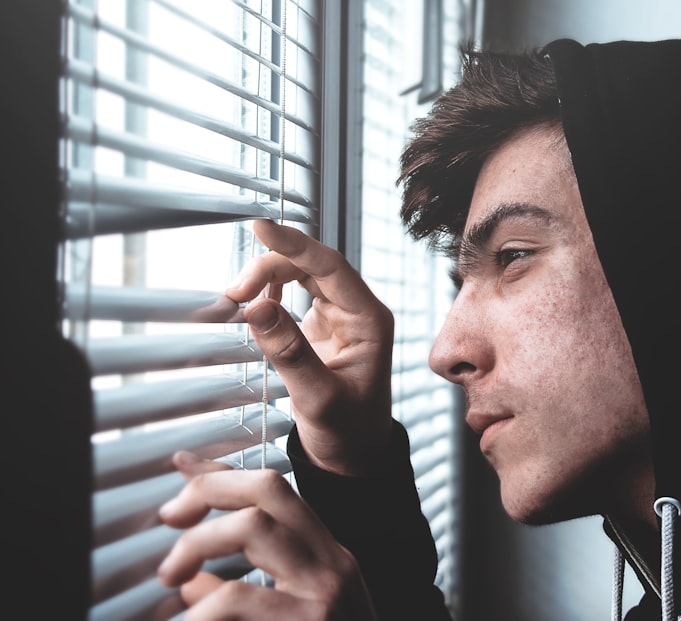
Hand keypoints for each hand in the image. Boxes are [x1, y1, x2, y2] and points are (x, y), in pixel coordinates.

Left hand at [158, 451, 376, 619]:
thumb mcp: (289, 615)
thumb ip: (243, 592)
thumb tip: (189, 579)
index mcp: (328, 557)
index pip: (276, 492)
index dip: (224, 474)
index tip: (182, 467)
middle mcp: (333, 563)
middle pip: (269, 489)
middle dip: (210, 491)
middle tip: (170, 521)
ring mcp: (326, 591)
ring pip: (255, 528)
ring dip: (199, 543)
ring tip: (171, 574)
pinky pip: (241, 597)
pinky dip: (202, 609)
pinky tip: (189, 620)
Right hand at [227, 219, 393, 474]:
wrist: (353, 455)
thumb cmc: (346, 432)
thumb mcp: (317, 399)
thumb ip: (290, 354)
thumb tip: (257, 307)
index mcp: (369, 321)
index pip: (331, 267)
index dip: (295, 244)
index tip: (261, 228)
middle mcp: (357, 311)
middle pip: (313, 264)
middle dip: (272, 265)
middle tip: (235, 291)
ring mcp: (339, 315)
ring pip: (302, 274)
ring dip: (268, 276)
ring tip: (236, 296)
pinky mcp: (321, 325)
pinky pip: (294, 292)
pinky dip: (269, 290)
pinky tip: (251, 298)